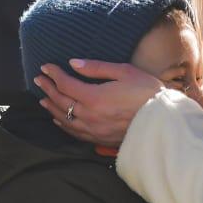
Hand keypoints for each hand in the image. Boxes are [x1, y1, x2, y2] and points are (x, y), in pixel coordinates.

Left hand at [36, 60, 167, 147]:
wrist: (163, 121)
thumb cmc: (148, 93)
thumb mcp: (124, 72)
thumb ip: (96, 68)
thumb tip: (74, 63)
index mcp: (94, 97)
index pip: (65, 84)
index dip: (54, 74)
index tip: (46, 66)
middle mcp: (89, 115)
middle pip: (61, 101)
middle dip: (48, 88)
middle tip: (39, 80)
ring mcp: (93, 130)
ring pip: (64, 119)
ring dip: (52, 107)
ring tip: (43, 99)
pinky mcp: (99, 139)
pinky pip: (74, 132)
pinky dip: (63, 124)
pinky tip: (58, 120)